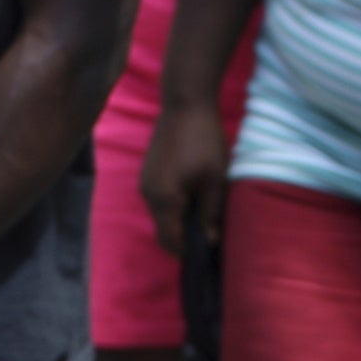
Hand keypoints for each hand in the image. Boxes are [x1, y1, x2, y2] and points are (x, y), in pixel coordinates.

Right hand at [141, 95, 229, 261]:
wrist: (185, 103)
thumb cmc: (204, 141)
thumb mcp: (214, 180)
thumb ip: (210, 214)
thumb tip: (210, 243)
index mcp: (164, 198)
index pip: (170, 241)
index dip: (188, 253)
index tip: (209, 256)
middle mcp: (148, 194)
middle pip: (163, 231)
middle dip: (184, 239)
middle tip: (210, 237)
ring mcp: (145, 182)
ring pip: (161, 215)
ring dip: (179, 221)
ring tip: (205, 216)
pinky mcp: (148, 172)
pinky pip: (159, 201)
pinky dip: (174, 207)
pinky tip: (194, 197)